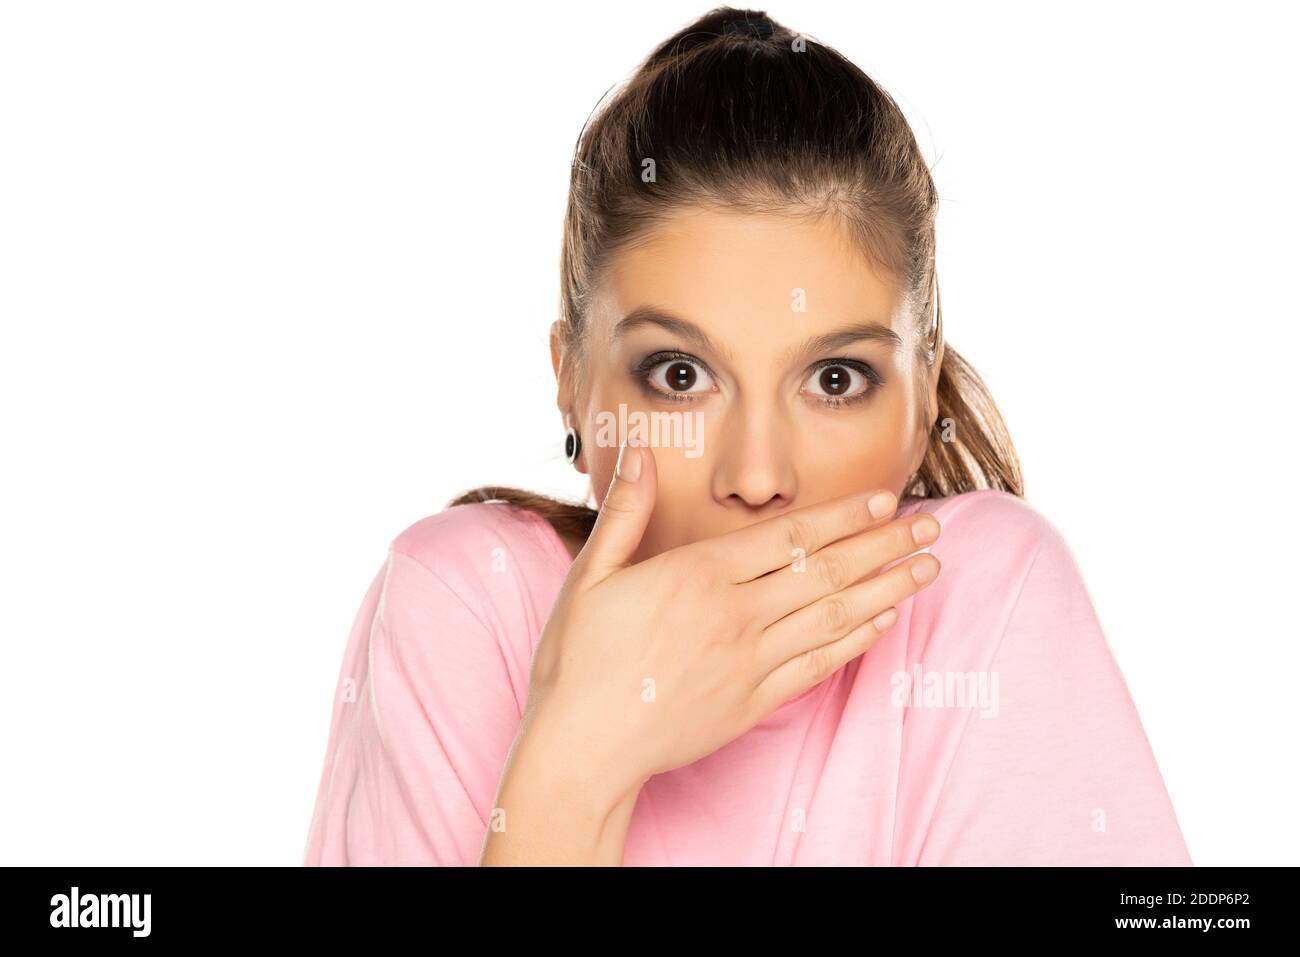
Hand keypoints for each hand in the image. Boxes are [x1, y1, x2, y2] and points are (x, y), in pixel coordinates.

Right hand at [519, 438, 941, 803]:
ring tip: (927, 566)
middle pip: (826, 571)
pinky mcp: (753, 701)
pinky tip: (885, 622)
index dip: (844, 516)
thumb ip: (624, 513)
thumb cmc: (578, 660)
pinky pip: (819, 665)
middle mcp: (735, 615)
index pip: (790, 536)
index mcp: (697, 576)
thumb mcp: (589, 576)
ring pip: (834, 616)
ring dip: (886, 588)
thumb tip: (638, 454)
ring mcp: (749, 661)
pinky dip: (857, 641)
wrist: (583, 748)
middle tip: (930, 524)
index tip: (885, 499)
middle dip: (884, 544)